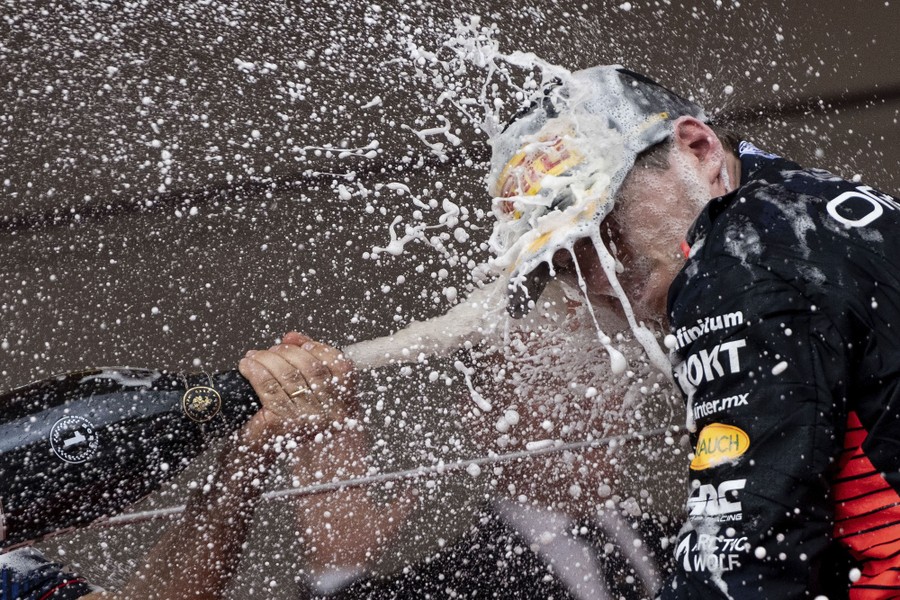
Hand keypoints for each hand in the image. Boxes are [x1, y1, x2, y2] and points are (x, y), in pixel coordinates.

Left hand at [238, 332, 354, 443]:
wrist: (268, 456)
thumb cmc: (289, 425)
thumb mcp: (310, 396)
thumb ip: (308, 364)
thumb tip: (292, 338)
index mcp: (344, 405)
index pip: (340, 366)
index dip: (319, 349)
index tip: (302, 344)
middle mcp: (331, 413)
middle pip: (311, 367)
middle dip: (288, 352)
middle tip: (272, 350)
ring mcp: (307, 419)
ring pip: (288, 375)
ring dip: (267, 359)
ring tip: (255, 356)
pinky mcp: (283, 423)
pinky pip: (268, 387)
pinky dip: (256, 372)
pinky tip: (247, 367)